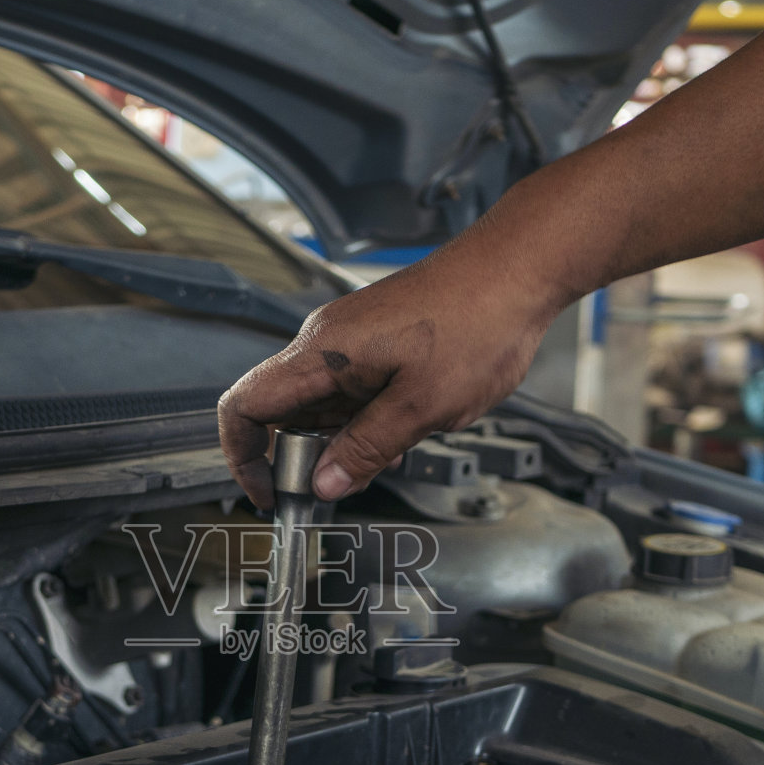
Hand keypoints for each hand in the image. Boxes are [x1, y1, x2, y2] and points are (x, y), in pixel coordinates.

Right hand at [216, 237, 560, 508]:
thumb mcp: (422, 406)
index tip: (270, 494)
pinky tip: (399, 438)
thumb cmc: (477, 322)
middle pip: (280, 412)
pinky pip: (349, 391)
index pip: (244, 407)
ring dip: (340, 443)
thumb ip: (366, 449)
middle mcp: (325, 343)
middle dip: (302, 458)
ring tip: (384, 462)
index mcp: (320, 354)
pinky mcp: (375, 341)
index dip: (244, 457)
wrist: (519, 270)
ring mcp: (349, 341)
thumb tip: (324, 485)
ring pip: (319, 406)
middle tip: (341, 489)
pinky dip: (363, 422)